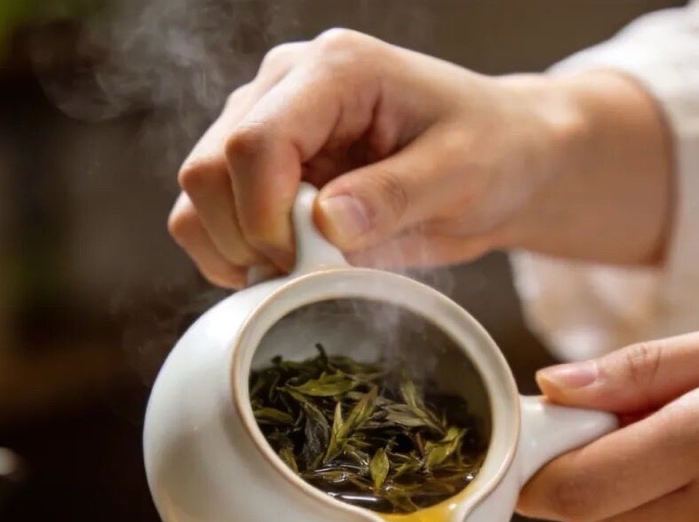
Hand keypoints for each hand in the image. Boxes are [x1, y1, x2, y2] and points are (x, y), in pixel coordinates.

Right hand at [168, 29, 670, 286]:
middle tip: (308, 272)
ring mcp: (266, 131)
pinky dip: (234, 259)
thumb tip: (323, 224)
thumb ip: (395, 196)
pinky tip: (283, 272)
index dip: (265, 218)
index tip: (307, 262)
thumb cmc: (492, 153)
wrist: (501, 163)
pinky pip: (211, 221)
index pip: (255, 142)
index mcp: (333, 72)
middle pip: (207, 170)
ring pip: (197, 198)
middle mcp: (284, 91)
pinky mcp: (262, 175)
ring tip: (298, 272)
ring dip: (235, 253)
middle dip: (248, 241)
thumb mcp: (463, 174)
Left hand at [520, 316, 698, 521]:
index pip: (574, 487)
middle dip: (581, 477)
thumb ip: (638, 371)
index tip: (538, 442)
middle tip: (613, 426)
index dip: (538, 472)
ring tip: (684, 443)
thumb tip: (553, 389)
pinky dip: (673, 515)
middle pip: (593, 518)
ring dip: (629, 495)